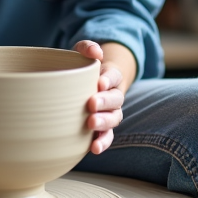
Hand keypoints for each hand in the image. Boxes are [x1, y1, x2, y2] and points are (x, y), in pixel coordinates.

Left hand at [74, 40, 125, 154]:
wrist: (84, 83)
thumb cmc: (82, 67)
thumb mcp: (82, 52)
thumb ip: (88, 48)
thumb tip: (95, 52)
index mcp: (110, 76)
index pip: (114, 76)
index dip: (109, 79)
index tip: (99, 82)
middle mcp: (113, 96)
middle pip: (116, 99)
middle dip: (105, 102)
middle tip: (91, 104)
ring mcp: (110, 113)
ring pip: (114, 119)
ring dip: (105, 123)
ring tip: (91, 124)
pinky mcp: (102, 128)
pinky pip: (107, 136)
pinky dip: (103, 142)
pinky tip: (94, 149)